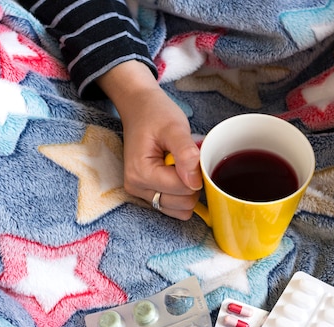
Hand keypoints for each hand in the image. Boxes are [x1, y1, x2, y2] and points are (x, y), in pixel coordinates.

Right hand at [97, 61, 202, 219]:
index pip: (183, 189)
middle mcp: (137, 188)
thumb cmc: (155, 114)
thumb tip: (195, 182)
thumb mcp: (174, 127)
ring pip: (181, 210)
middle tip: (186, 158)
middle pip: (183, 203)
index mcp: (140, 173)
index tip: (191, 154)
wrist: (139, 108)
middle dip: (192, 183)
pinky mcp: (149, 195)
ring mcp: (142, 194)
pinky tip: (178, 174)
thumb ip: (186, 154)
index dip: (196, 173)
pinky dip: (183, 195)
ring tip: (180, 165)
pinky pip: (175, 208)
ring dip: (188, 190)